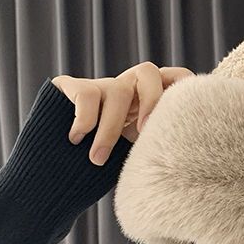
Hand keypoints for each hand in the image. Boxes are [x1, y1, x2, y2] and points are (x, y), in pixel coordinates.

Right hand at [51, 62, 192, 165]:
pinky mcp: (70, 87)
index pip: (174, 77)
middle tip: (143, 134)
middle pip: (147, 72)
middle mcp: (126, 89)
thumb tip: (187, 163)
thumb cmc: (106, 166)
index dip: (181, 87)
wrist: (57, 171)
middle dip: (150, 100)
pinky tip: (76, 139)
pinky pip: (87, 95)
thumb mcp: (137, 155)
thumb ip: (158, 146)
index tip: (176, 118)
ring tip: (97, 158)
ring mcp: (100, 86)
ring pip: (117, 91)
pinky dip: (85, 120)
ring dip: (110, 129)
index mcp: (147, 101)